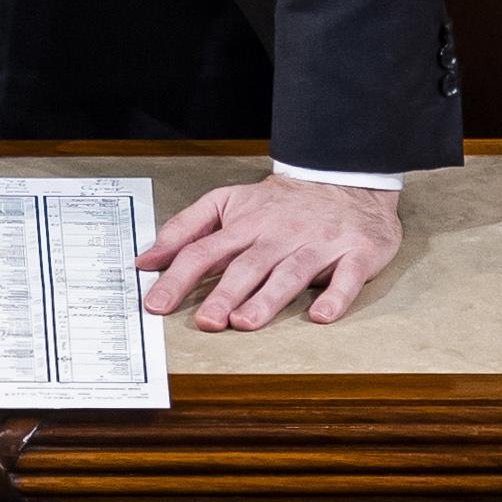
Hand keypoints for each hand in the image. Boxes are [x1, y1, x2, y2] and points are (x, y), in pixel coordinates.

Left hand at [135, 173, 399, 332]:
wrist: (343, 179)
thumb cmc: (279, 203)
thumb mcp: (227, 203)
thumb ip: (185, 228)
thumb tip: (147, 260)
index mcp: (244, 224)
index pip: (203, 250)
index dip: (179, 277)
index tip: (156, 304)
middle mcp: (278, 234)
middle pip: (247, 265)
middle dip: (224, 293)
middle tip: (206, 322)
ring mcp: (317, 244)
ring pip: (290, 272)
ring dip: (268, 298)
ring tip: (246, 322)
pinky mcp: (355, 254)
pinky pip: (346, 277)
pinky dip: (335, 296)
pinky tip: (320, 316)